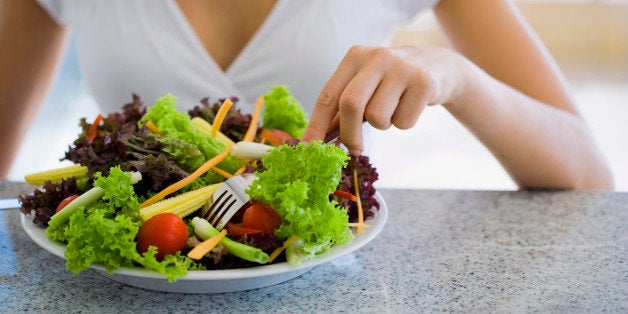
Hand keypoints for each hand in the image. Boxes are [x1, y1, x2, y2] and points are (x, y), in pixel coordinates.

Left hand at [301, 45, 467, 154]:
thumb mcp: (366, 86)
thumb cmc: (392, 83)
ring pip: (378, 117)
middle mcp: (377, 57)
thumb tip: (317, 141)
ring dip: (383, 125)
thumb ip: (342, 110)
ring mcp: (402, 68)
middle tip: (354, 149)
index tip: (308, 148)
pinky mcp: (424, 83)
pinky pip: (403, 122)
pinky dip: (404, 123)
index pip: (328, 96)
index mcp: (355, 57)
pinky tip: (411, 106)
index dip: (316, 125)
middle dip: (349, 134)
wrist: (439, 67)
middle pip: (351, 105)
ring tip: (393, 110)